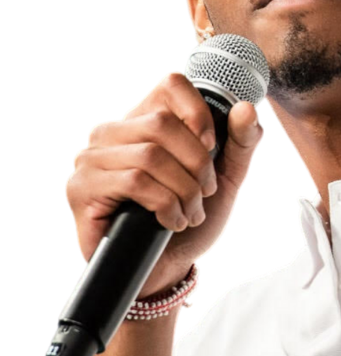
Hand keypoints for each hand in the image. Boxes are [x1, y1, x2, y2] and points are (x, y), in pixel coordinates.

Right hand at [65, 71, 264, 298]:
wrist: (165, 271)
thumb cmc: (189, 220)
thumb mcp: (225, 179)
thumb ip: (241, 142)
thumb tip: (245, 108)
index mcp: (144, 119)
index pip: (170, 84)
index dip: (199, 113)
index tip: (212, 147)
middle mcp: (112, 132)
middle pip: (162, 122)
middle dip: (197, 163)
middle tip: (204, 193)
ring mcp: (91, 159)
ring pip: (150, 154)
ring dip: (182, 190)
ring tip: (190, 213)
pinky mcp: (81, 188)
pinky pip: (133, 181)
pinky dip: (164, 204)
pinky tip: (170, 221)